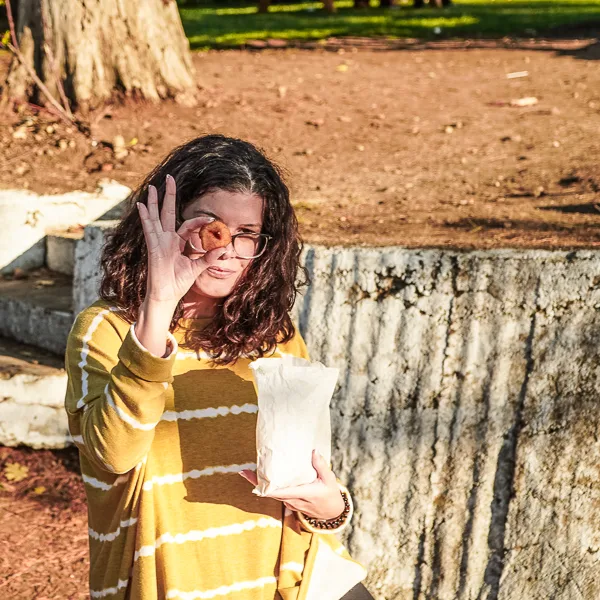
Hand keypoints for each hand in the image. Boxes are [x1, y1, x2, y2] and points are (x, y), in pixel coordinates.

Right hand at [137, 174, 226, 305]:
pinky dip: (146, 217)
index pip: (189, 225)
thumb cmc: (179, 282)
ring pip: (157, 217)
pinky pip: (149, 229)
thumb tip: (224, 250)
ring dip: (155, 202)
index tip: (213, 221)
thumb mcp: (197, 268)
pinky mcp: (153, 247)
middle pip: (167, 213)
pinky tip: (142, 205)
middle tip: (170, 178)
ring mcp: (159, 242)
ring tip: (154, 186)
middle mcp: (167, 239)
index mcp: (177, 243)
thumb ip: (209, 258)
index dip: (200, 221)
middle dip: (169, 196)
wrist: (167, 295)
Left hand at [239, 450, 344, 520]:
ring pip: (272, 495)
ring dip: (262, 485)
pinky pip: (277, 495)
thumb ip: (321, 465)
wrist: (332, 513)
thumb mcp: (330, 479)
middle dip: (256, 483)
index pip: (277, 491)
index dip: (262, 485)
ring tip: (252, 471)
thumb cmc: (330, 495)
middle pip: (270, 493)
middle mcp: (293, 500)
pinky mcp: (290, 503)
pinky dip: (269, 488)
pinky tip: (265, 478)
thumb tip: (313, 451)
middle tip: (244, 471)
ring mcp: (290, 503)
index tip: (250, 476)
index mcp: (302, 494)